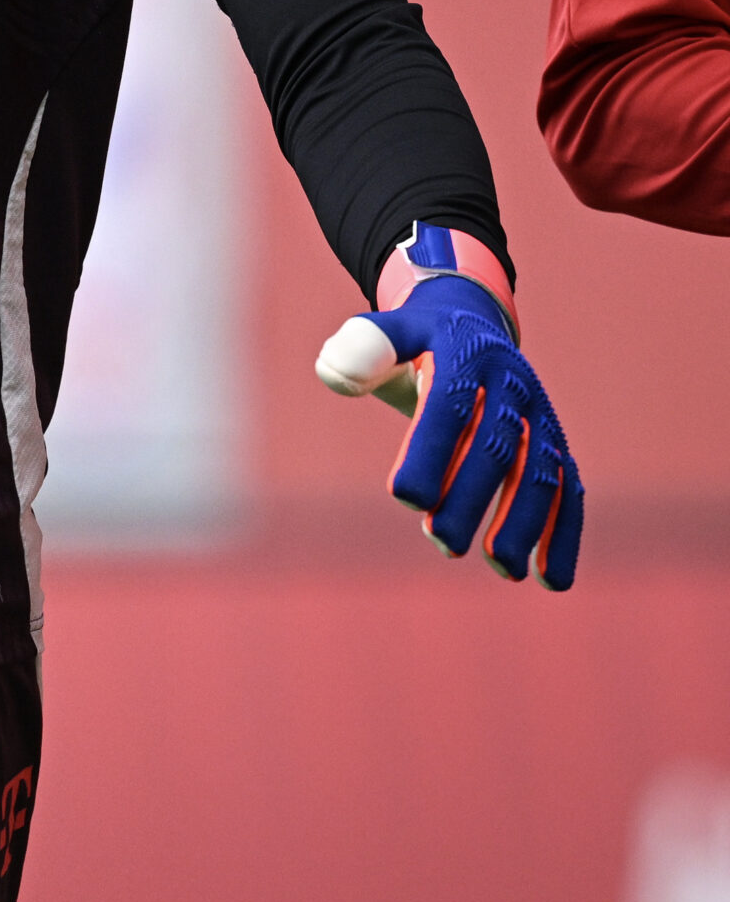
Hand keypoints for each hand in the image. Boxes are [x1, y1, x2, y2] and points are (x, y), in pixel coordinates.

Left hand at [316, 228, 581, 587]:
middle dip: (471, 498)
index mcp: (464, 355)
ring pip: (540, 472)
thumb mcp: (387, 332)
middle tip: (444, 544)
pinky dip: (564, 534)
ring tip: (501, 568)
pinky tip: (551, 581)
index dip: (431, 451)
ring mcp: (539, 414)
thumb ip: (360, 348)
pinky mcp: (555, 442)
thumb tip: (333, 373)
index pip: (449, 407)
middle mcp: (511, 385)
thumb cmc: (415, 341)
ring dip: (525, 523)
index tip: (406, 499)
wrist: (470, 320)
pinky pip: (568, 489)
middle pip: (495, 447)